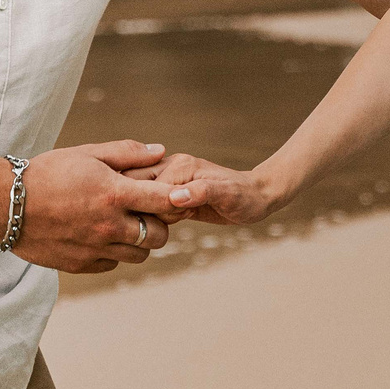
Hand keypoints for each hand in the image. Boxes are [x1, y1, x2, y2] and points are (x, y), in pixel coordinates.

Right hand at [3, 141, 183, 273]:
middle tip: (146, 211)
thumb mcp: (87, 153)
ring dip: (139, 241)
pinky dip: (115, 253)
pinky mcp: (80, 264)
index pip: (166, 201)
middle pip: (158, 236)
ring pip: (139, 255)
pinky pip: (113, 264)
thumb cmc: (46, 173)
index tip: (184, 195)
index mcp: (114, 195)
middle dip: (159, 224)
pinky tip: (101, 236)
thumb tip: (160, 152)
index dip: (181, 198)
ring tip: (124, 224)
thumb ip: (127, 153)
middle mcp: (109, 226)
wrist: (5, 204)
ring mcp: (95, 248)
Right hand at [152, 153, 286, 226]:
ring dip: (151, 215)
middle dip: (147, 210)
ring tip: (180, 218)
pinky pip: (149, 206)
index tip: (182, 214)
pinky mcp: (170, 194)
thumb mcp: (228, 195)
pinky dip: (154, 217)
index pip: (144, 188)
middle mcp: (170, 169)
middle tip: (179, 217)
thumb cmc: (243, 195)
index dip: (155, 208)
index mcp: (179, 166)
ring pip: (139, 199)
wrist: (255, 197)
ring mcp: (168, 181)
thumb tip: (176, 197)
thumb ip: (202, 192)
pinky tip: (174, 222)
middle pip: (134, 190)